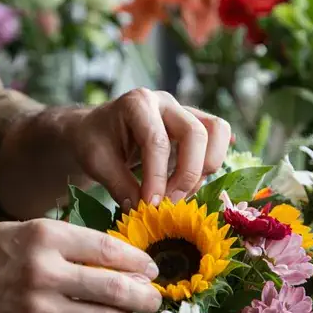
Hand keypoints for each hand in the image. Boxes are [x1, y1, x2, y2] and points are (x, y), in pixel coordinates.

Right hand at [0, 218, 162, 312]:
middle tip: (154, 300)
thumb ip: (65, 241)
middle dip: (145, 297)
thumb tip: (117, 256)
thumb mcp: (21, 232)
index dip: (138, 261)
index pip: (108, 249)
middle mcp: (44, 273)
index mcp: (43, 237)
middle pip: (116, 289)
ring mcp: (39, 311)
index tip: (152, 268)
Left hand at [69, 88, 230, 210]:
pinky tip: (191, 184)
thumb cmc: (94, 141)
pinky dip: (211, 163)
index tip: (150, 206)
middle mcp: (166, 103)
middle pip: (196, 133)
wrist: (97, 130)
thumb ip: (120, 185)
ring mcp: (184, 111)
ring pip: (217, 132)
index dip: (157, 177)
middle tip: (169, 203)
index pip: (156, 141)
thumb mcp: (96, 162)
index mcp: (138, 103)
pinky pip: (218, 139)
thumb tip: (143, 209)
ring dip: (205, 169)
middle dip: (187, 174)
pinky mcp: (196, 125)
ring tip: (180, 194)